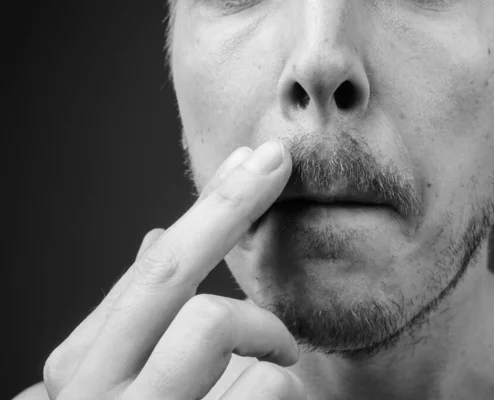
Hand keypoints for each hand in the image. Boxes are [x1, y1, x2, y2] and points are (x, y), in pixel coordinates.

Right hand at [42, 141, 305, 399]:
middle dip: (227, 203)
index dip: (210, 206)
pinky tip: (279, 383)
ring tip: (282, 352)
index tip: (250, 161)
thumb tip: (155, 234)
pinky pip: (265, 385)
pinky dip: (285, 378)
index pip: (151, 266)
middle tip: (274, 161)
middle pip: (166, 269)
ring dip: (266, 329)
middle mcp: (95, 387)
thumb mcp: (123, 369)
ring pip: (213, 322)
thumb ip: (135, 311)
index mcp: (80, 362)